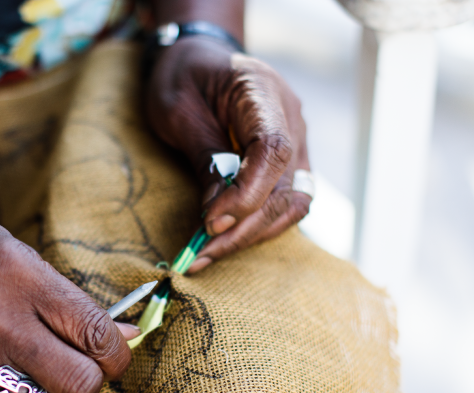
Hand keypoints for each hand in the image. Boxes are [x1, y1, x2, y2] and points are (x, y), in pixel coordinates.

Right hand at [0, 205, 136, 392]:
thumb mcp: (14, 251)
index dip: (120, 350)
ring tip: (47, 374)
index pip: (95, 332)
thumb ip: (67, 297)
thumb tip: (123, 336)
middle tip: (84, 363)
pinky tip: (13, 384)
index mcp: (19, 278)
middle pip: (81, 383)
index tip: (117, 350)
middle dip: (95, 377)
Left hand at [145, 36, 310, 272]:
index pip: (273, 151)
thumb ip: (203, 157)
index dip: (247, 193)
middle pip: (285, 187)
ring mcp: (295, 142)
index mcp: (262, 91)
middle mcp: (291, 118)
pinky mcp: (288, 164)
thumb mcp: (178, 111)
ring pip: (291, 203)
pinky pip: (283, 202)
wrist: (199, 58)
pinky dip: (256, 226)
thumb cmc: (184, 77)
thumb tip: (217, 215)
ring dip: (251, 235)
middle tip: (200, 253)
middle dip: (244, 228)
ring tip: (207, 254)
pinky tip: (223, 240)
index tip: (211, 221)